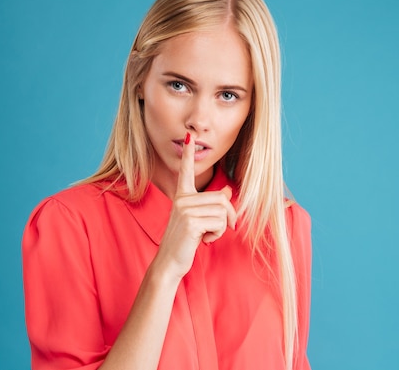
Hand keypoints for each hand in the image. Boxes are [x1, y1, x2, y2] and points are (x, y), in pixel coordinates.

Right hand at [152, 133, 236, 282]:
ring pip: (222, 211)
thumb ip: (211, 205)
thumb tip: (228, 190)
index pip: (186, 172)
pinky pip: (219, 223)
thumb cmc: (184, 242)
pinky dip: (217, 235)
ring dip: (221, 228)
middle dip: (228, 216)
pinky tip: (203, 240)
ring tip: (205, 236)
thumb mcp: (199, 220)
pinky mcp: (191, 221)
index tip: (188, 136)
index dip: (189, 155)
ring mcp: (185, 209)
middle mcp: (182, 199)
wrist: (170, 262)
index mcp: (182, 196)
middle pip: (221, 198)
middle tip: (217, 230)